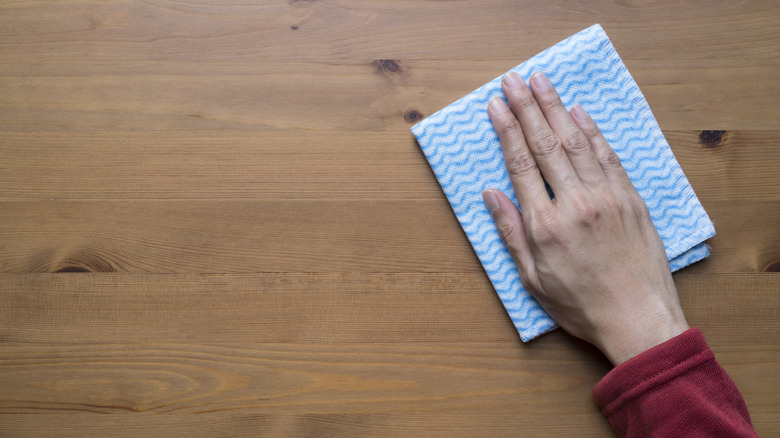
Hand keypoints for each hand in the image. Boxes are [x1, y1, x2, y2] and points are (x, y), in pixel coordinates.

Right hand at [482, 71, 688, 364]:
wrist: (637, 319)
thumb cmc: (580, 304)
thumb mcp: (532, 278)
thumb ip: (511, 232)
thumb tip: (490, 194)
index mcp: (545, 224)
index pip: (521, 163)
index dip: (507, 129)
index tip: (497, 105)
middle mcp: (575, 202)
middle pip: (546, 143)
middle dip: (527, 107)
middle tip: (514, 79)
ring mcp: (607, 197)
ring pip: (577, 141)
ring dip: (557, 108)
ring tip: (542, 81)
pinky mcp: (630, 199)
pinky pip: (608, 156)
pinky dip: (592, 131)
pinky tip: (578, 111)